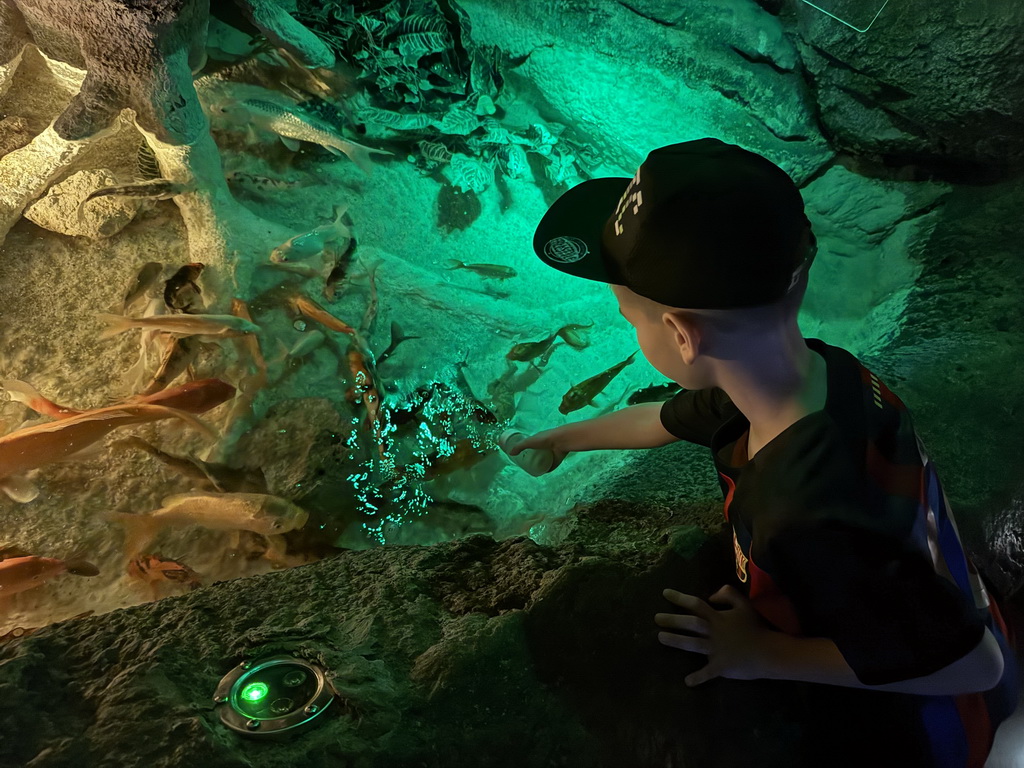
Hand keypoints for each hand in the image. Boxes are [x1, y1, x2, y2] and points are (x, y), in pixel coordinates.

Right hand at [505, 428, 568, 469]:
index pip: (530, 447)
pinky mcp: (555, 461)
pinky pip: (549, 467)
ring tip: (529, 471)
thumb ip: (519, 446)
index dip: (525, 452)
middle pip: (536, 455)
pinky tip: (538, 474)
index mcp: (539, 441)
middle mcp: (545, 447)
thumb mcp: (529, 441)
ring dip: (537, 466)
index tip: (519, 458)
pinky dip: (544, 470)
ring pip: (542, 462)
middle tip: (523, 466)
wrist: (560, 441)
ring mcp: (550, 455)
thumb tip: (510, 453)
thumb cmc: (545, 438)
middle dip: (530, 460)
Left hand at [655, 585, 775, 685]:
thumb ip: (728, 594)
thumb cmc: (755, 628)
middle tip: (657, 618)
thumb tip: (710, 596)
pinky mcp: (721, 666)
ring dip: (675, 641)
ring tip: (661, 638)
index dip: (680, 598)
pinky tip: (687, 682)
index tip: (665, 593)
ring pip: (692, 644)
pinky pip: (707, 673)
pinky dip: (697, 678)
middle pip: (690, 624)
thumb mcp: (744, 605)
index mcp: (718, 618)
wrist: (769, 651)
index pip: (696, 604)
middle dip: (672, 620)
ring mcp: (716, 650)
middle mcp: (714, 632)